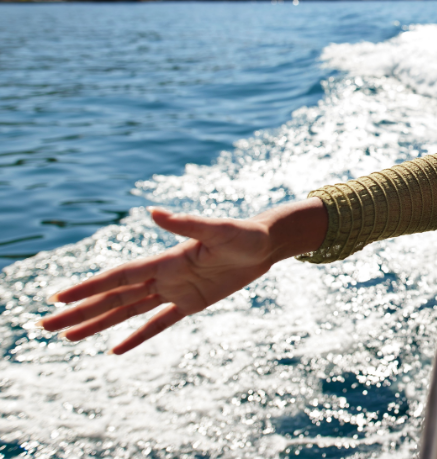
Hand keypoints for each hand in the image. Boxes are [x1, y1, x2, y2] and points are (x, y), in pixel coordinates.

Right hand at [40, 200, 326, 353]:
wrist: (266, 242)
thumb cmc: (244, 232)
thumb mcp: (218, 229)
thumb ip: (186, 223)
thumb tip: (153, 211)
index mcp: (166, 260)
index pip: (119, 276)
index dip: (89, 287)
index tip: (60, 297)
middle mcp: (164, 275)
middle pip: (114, 297)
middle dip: (80, 311)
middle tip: (45, 325)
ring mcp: (175, 290)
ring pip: (127, 311)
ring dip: (98, 324)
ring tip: (67, 338)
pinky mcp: (191, 302)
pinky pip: (158, 324)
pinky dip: (136, 337)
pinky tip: (114, 350)